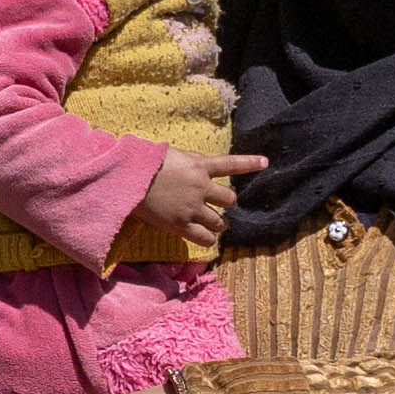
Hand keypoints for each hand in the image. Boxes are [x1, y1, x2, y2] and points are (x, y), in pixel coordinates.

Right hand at [116, 144, 253, 267]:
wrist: (129, 180)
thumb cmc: (145, 163)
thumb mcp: (173, 154)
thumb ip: (191, 160)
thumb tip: (201, 164)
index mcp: (199, 166)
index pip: (231, 163)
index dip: (250, 163)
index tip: (265, 163)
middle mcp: (201, 187)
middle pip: (229, 198)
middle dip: (226, 202)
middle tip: (221, 204)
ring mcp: (192, 208)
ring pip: (219, 221)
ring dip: (220, 223)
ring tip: (218, 225)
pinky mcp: (181, 225)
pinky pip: (204, 238)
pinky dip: (208, 239)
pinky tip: (208, 239)